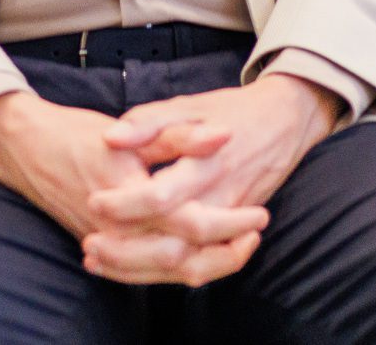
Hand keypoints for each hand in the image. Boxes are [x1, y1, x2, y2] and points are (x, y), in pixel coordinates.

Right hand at [0, 93, 262, 286]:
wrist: (29, 149)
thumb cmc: (81, 134)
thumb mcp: (135, 128)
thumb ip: (181, 136)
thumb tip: (223, 136)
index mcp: (133, 197)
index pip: (192, 225)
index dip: (231, 223)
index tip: (259, 215)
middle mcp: (121, 231)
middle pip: (184, 260)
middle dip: (226, 253)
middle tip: (256, 234)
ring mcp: (110, 245)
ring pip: (166, 274)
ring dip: (207, 266)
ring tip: (236, 249)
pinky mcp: (104, 249)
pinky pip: (144, 276)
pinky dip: (175, 274)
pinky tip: (197, 261)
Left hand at [78, 75, 336, 284]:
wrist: (287, 120)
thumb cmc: (232, 110)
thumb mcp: (190, 104)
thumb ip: (149, 121)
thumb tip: (111, 138)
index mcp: (206, 163)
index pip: (163, 197)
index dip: (125, 204)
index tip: (93, 202)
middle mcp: (221, 199)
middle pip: (175, 244)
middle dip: (128, 253)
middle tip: (88, 244)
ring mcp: (230, 221)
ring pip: (188, 264)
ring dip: (141, 270)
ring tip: (98, 261)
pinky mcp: (234, 232)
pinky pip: (202, 265)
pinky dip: (164, 272)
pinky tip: (130, 267)